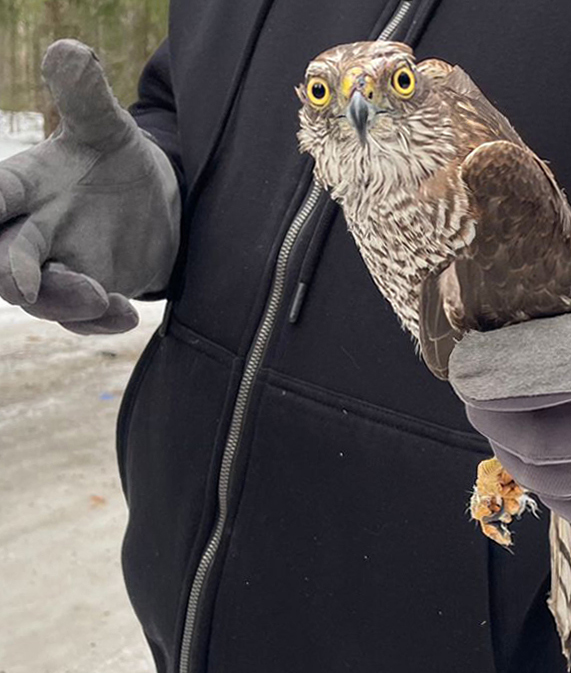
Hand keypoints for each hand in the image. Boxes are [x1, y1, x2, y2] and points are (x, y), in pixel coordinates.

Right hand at [0, 39, 179, 333]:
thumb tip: (70, 50)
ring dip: (62, 300)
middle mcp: (29, 228)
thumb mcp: (106, 127)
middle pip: (0, 255)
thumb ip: (85, 96)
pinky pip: (81, 317)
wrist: (154, 202)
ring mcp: (57, 265)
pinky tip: (126, 315)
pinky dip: (100, 321)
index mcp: (23, 184)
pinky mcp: (89, 292)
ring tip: (100, 298)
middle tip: (24, 285)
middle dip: (8, 270)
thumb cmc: (113, 158)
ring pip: (39, 294)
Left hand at [448, 285, 570, 546]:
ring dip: (515, 451)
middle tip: (477, 395)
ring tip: (507, 419)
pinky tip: (546, 452)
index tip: (469, 371)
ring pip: (545, 485)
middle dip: (494, 422)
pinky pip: (568, 508)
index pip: (542, 412)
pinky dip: (546, 479)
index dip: (496, 395)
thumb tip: (514, 308)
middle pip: (535, 453)